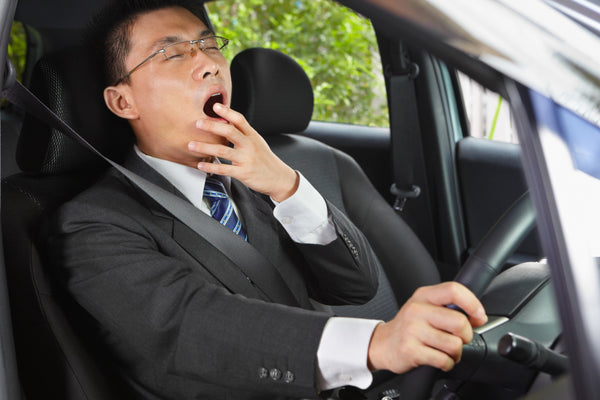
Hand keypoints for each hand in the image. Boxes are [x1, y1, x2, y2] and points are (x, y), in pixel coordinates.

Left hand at [188, 103, 298, 201]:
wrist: (279, 178)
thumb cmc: (266, 161)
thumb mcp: (258, 143)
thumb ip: (244, 134)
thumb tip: (228, 122)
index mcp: (253, 136)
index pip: (240, 120)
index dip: (227, 112)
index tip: (215, 106)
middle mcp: (249, 145)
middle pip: (229, 131)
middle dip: (212, 126)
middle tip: (198, 123)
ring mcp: (246, 159)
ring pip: (223, 150)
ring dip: (205, 147)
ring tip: (191, 145)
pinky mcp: (243, 173)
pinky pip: (224, 168)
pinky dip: (210, 167)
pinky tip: (200, 164)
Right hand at [367, 282, 486, 373]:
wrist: (382, 344)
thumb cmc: (409, 326)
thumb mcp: (424, 307)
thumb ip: (448, 307)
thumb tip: (478, 316)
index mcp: (423, 295)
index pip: (454, 290)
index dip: (473, 304)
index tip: (478, 316)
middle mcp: (417, 310)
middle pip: (459, 322)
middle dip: (466, 335)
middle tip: (458, 338)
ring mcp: (413, 330)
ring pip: (454, 344)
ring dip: (456, 353)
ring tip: (446, 351)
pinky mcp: (411, 350)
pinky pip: (443, 360)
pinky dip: (447, 363)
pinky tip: (438, 359)